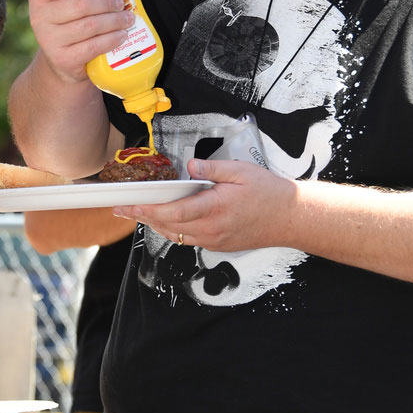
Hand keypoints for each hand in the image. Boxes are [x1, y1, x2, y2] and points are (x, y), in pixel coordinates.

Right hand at [27, 0, 135, 83]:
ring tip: (128, 19)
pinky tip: (122, 35)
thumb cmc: (66, 19)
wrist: (61, 61)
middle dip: (107, 3)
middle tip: (123, 3)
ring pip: (90, 26)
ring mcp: (50, 41)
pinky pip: (93, 46)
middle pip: (80, 5)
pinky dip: (111, 40)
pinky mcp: (63, 60)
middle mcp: (40, 18)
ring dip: (114, 21)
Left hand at [112, 157, 294, 251]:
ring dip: (156, 225)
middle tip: (122, 209)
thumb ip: (212, 169)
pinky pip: (189, 240)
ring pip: (176, 236)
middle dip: (143, 217)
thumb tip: (191, 167)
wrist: (290, 218)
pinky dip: (174, 230)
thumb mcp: (241, 171)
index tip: (130, 205)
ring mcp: (215, 240)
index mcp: (215, 208)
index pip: (174, 212)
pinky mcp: (219, 245)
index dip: (148, 210)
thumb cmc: (269, 193)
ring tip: (139, 213)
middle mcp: (212, 229)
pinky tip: (167, 220)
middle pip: (169, 227)